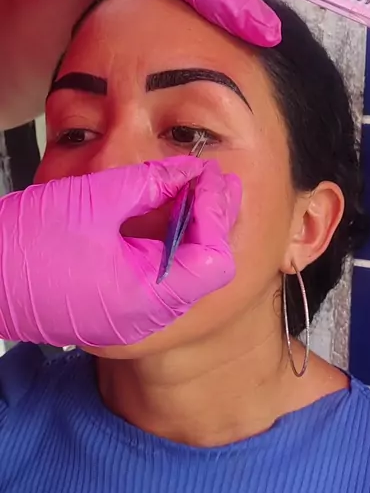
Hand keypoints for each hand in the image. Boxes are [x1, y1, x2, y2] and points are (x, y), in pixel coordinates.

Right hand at [0, 159, 240, 347]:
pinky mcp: (115, 314)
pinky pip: (156, 282)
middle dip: (210, 220)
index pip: (213, 259)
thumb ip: (150, 182)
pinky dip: (165, 248)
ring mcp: (131, 321)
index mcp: (147, 295)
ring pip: (181, 276)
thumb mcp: (94, 199)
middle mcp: (146, 317)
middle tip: (212, 180)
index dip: (218, 213)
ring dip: (189, 233)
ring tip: (190, 191)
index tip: (211, 177)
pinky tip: (161, 217)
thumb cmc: (28, 243)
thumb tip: (189, 171)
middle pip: (203, 270)